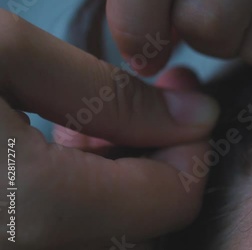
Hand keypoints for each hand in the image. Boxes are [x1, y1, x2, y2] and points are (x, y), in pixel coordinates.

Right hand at [0, 9, 218, 248]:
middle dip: (157, 157)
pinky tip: (60, 150)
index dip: (191, 148)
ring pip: (106, 227)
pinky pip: (65, 227)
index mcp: (33, 207)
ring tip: (93, 119)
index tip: (182, 99)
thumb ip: (110, 94)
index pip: (171, 201)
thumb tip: (196, 116)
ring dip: (120, 175)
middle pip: (142, 220)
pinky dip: (80, 192)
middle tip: (146, 100)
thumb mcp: (5, 55)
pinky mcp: (3, 240)